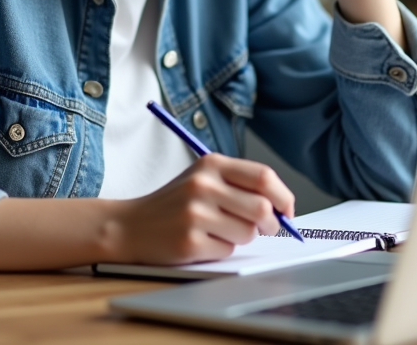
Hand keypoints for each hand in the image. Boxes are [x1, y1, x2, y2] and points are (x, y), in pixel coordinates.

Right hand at [109, 154, 295, 264]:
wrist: (129, 225)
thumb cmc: (175, 203)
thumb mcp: (203, 178)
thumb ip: (239, 185)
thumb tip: (282, 208)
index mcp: (211, 164)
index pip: (264, 177)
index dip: (283, 196)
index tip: (287, 210)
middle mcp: (203, 185)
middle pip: (262, 207)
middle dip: (271, 223)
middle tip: (265, 228)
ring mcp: (195, 213)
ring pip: (248, 233)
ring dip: (243, 237)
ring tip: (221, 231)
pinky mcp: (189, 241)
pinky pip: (228, 250)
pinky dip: (222, 250)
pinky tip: (203, 242)